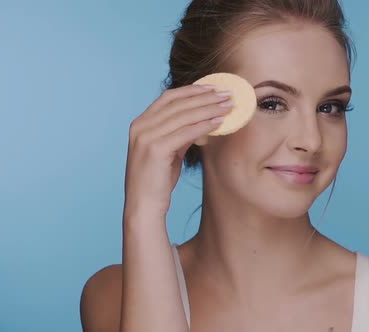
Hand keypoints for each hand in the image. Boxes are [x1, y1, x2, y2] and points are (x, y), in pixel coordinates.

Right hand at [123, 84, 232, 218]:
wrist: (143, 207)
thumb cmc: (157, 183)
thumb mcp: (169, 153)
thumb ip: (180, 135)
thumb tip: (201, 123)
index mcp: (140, 124)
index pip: (168, 98)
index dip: (191, 90)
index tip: (212, 88)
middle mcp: (140, 127)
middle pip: (178, 103)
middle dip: (205, 97)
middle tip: (227, 94)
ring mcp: (146, 137)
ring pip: (183, 115)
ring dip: (209, 108)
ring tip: (228, 106)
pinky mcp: (155, 149)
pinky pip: (185, 132)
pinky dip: (204, 125)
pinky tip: (219, 122)